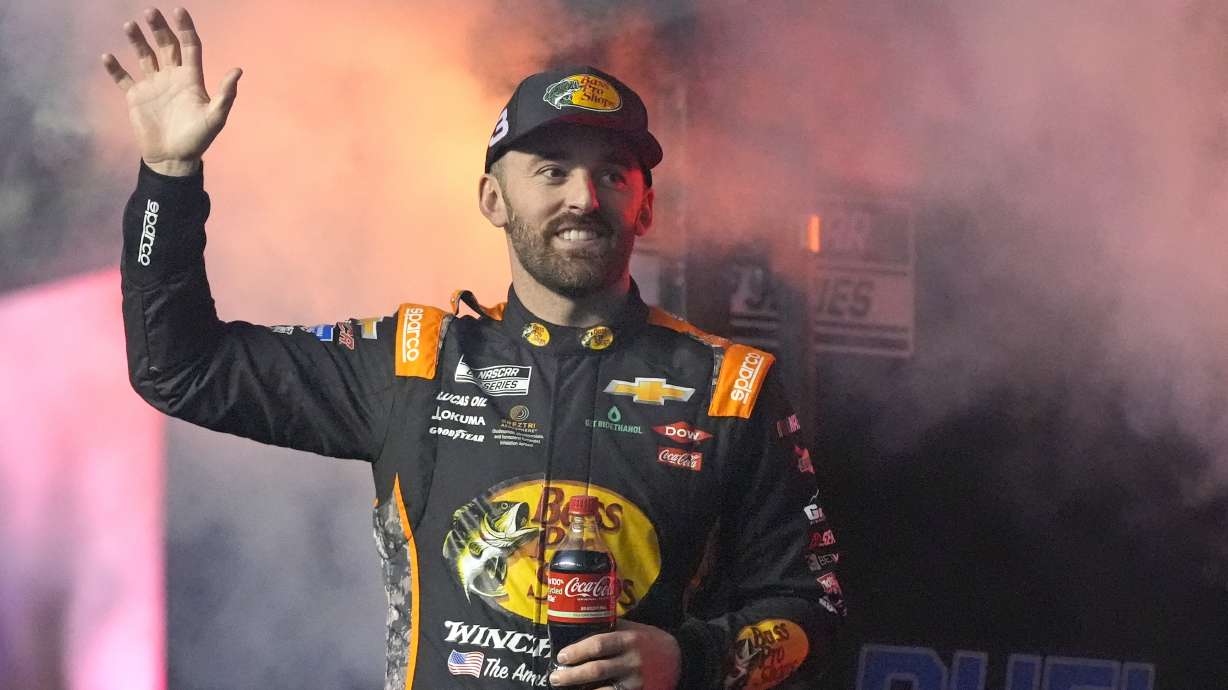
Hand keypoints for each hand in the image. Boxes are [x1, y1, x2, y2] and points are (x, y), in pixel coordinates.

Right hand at [101, 7, 240, 175]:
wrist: (173, 159)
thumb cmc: (197, 139)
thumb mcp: (215, 117)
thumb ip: (226, 94)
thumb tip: (238, 70)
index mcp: (191, 78)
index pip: (189, 46)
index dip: (185, 28)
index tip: (178, 10)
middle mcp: (172, 77)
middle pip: (166, 45)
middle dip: (159, 28)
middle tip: (150, 12)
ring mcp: (153, 85)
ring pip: (145, 56)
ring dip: (137, 40)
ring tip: (129, 25)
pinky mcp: (136, 97)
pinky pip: (123, 78)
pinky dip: (115, 68)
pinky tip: (107, 56)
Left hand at [550, 619, 680, 689]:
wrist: (679, 659)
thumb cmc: (649, 641)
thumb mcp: (633, 628)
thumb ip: (610, 627)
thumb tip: (580, 623)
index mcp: (628, 640)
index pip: (598, 645)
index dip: (577, 651)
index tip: (561, 656)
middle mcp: (632, 662)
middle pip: (596, 670)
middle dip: (572, 675)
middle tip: (556, 677)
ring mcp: (636, 682)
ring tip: (568, 689)